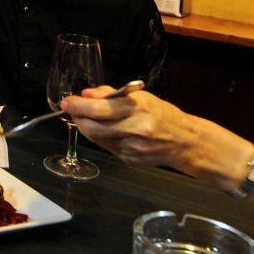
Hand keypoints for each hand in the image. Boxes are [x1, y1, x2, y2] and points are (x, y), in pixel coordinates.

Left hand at [66, 85, 253, 217]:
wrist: (187, 142)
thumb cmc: (164, 114)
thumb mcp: (141, 97)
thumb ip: (111, 94)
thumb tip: (86, 93)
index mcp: (137, 109)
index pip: (97, 108)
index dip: (77, 105)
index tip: (66, 101)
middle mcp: (134, 130)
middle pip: (91, 127)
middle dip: (77, 118)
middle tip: (72, 110)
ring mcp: (131, 148)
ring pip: (97, 139)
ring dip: (87, 128)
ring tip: (87, 118)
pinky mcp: (130, 160)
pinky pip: (108, 148)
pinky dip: (102, 138)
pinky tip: (108, 131)